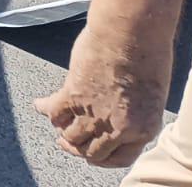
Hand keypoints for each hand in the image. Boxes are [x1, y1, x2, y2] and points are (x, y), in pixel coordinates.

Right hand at [34, 26, 169, 167]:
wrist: (132, 32)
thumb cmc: (148, 52)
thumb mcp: (151, 93)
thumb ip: (135, 110)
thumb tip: (118, 112)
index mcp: (143, 129)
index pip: (121, 159)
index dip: (104, 158)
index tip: (94, 153)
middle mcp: (118, 128)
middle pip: (92, 153)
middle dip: (78, 150)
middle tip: (68, 143)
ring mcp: (95, 114)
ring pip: (71, 137)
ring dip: (62, 132)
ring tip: (58, 126)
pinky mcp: (74, 95)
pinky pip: (55, 112)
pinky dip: (45, 110)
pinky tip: (40, 104)